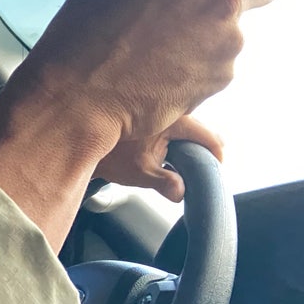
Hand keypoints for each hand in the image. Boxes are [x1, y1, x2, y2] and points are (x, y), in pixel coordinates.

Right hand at [3, 0, 303, 150]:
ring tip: (147, 58)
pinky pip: (213, 74)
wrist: (71, 102)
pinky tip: (150, 82)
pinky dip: (190, 78)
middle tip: (189, 14)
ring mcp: (226, 45)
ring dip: (203, 44)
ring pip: (230, 37)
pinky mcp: (217, 84)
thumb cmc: (78, 38)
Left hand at [94, 116, 223, 201]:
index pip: (210, 137)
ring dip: (193, 144)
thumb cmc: (112, 156)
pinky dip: (182, 139)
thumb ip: (163, 182)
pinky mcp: (157, 115)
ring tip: (188, 165)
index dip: (217, 156)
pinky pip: (179, 126)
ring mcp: (166, 111)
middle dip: (206, 150)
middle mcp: (174, 111)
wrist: (87, 142)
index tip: (215, 172)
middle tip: (203, 171)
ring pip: (192, 127)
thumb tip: (181, 193)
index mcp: (175, 120)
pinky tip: (173, 154)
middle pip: (204, 131)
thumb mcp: (140, 172)